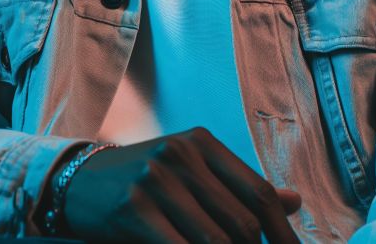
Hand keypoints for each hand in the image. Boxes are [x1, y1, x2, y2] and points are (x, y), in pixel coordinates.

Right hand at [63, 126, 300, 242]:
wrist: (80, 182)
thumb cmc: (145, 181)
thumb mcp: (192, 171)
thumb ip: (239, 187)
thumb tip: (295, 202)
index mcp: (201, 142)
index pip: (257, 191)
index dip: (281, 232)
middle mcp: (182, 152)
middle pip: (240, 221)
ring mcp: (157, 177)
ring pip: (215, 239)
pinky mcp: (134, 206)